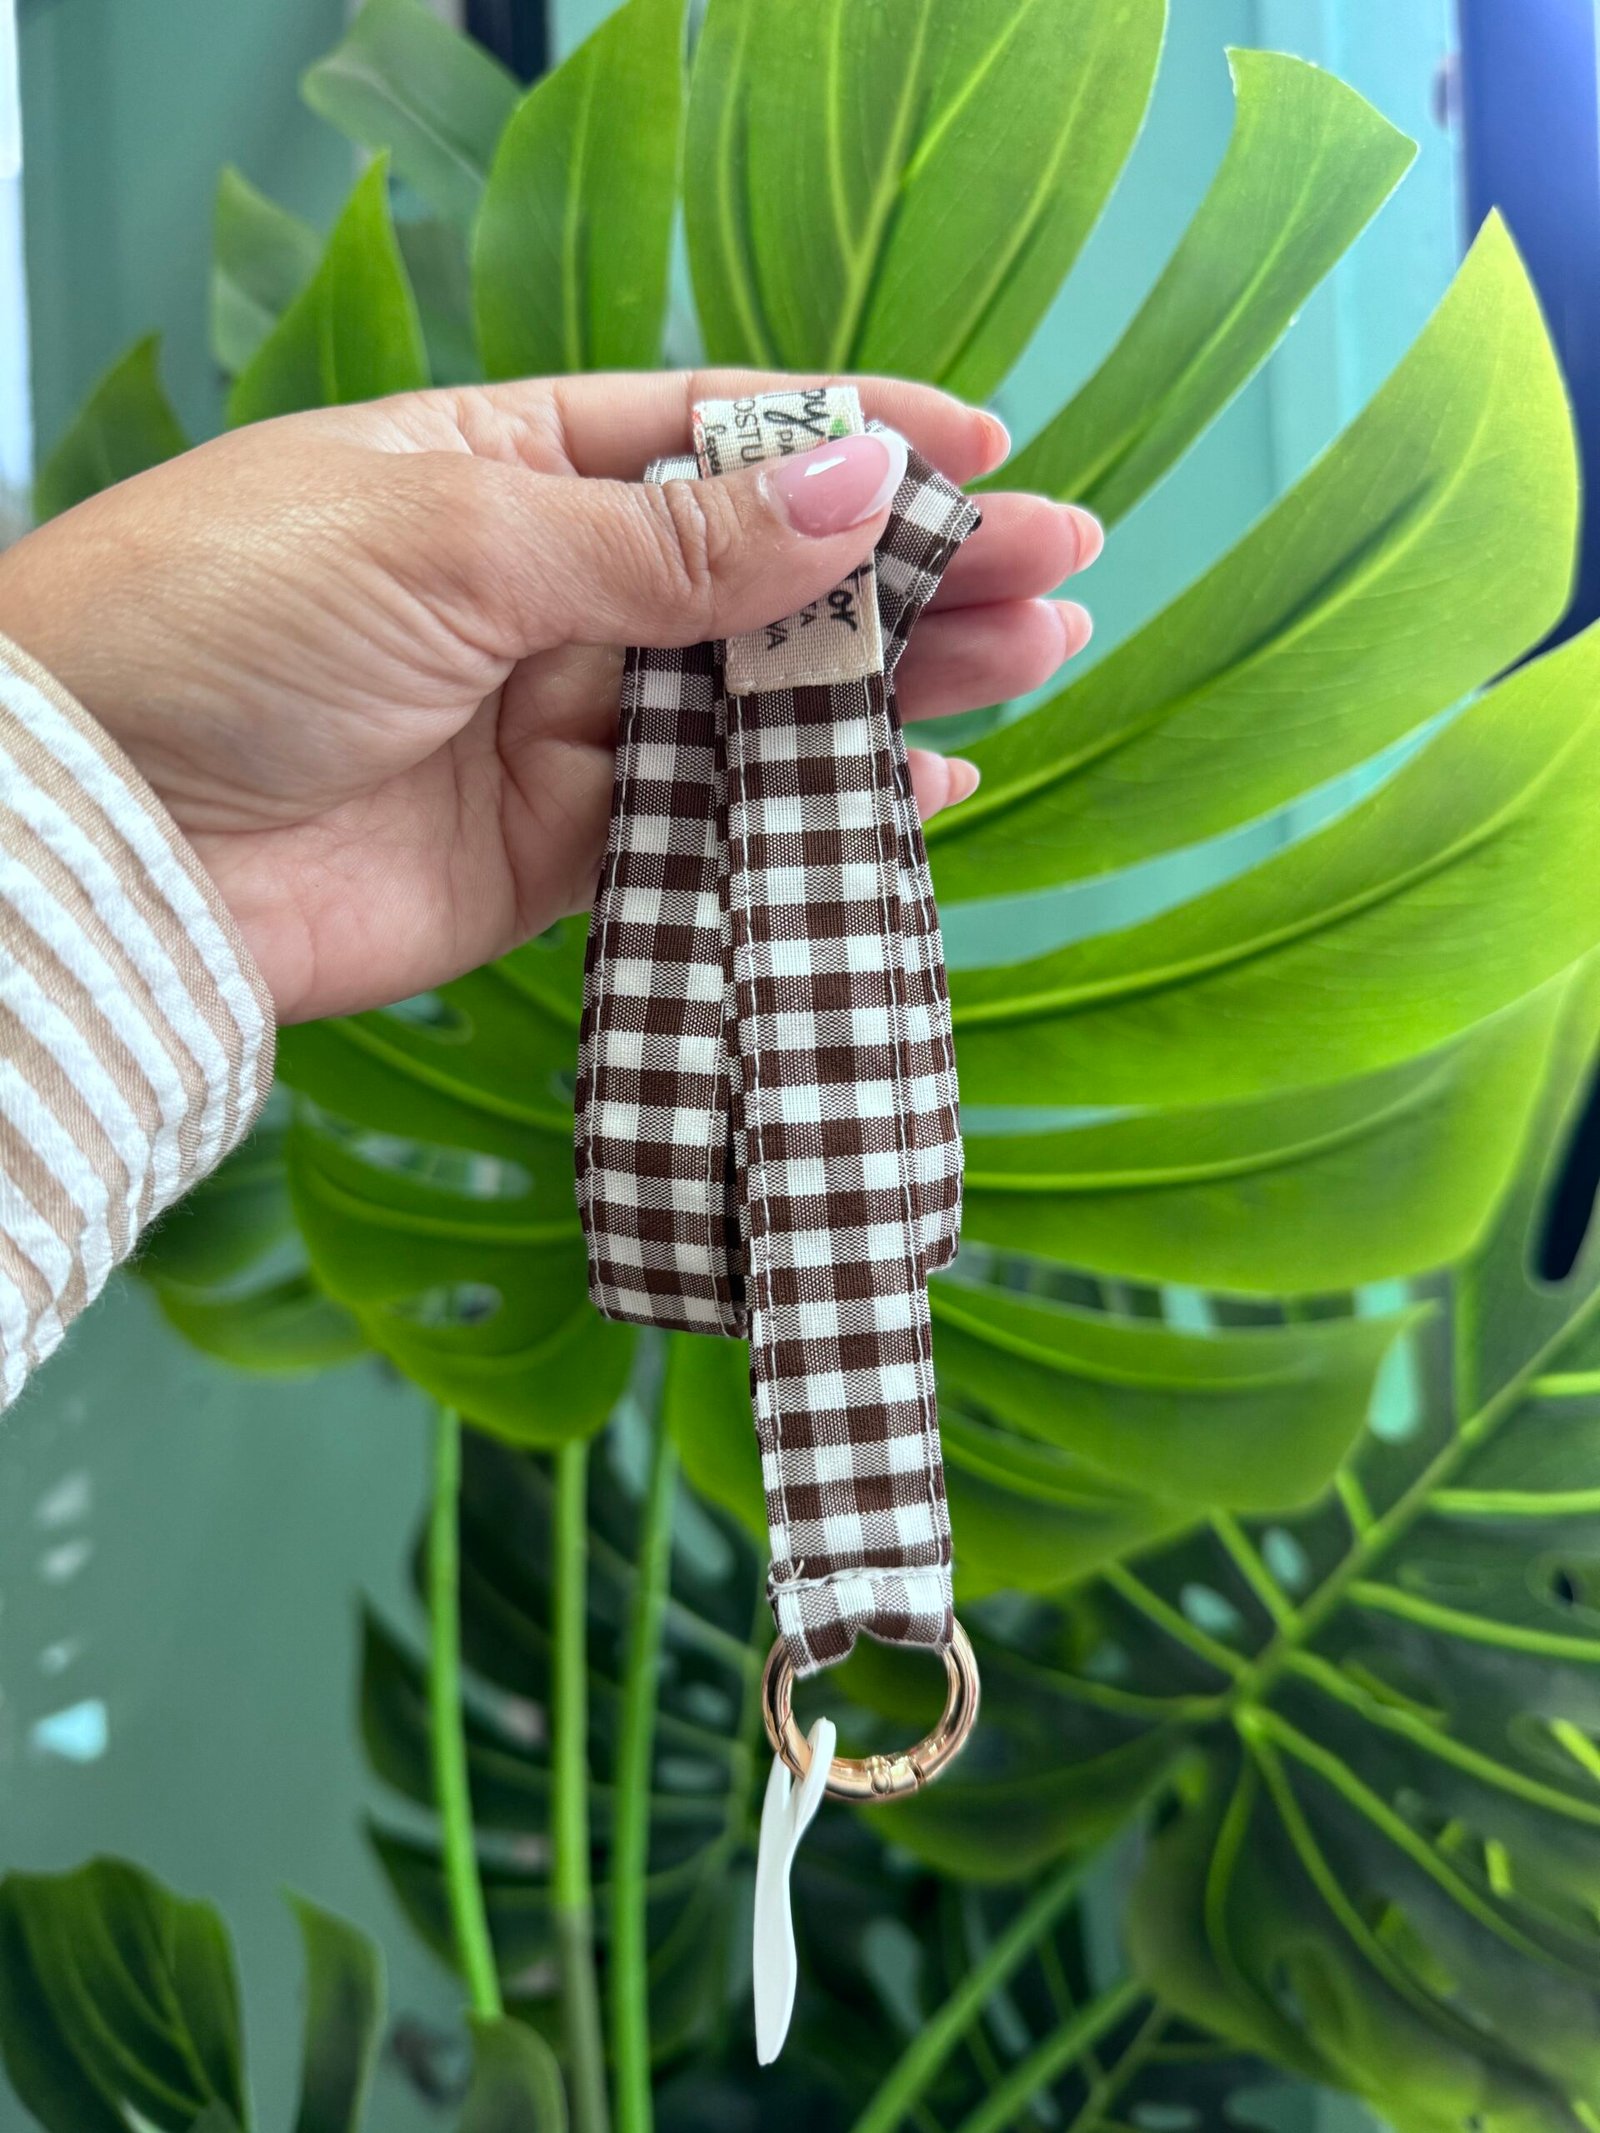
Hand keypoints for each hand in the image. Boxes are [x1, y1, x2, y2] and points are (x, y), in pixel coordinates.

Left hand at [0, 371, 1099, 1022]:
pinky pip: (704, 831)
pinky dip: (807, 819)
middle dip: (906, 573)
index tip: (985, 448)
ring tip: (1030, 660)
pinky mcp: (546, 857)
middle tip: (1055, 573)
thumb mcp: (456, 537)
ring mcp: (548, 729)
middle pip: (759, 578)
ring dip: (887, 690)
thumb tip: (852, 492)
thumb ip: (663, 544)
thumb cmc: (222, 620)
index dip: (850, 443)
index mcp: (501, 462)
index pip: (711, 438)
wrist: (97, 836)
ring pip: (753, 708)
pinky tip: (916, 789)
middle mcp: (537, 592)